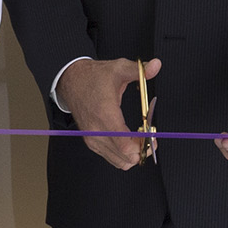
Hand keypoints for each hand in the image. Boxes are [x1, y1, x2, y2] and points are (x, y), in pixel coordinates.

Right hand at [59, 55, 159, 170]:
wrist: (71, 81)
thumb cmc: (94, 77)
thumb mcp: (118, 68)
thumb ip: (139, 69)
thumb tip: (156, 65)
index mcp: (105, 114)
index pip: (125, 144)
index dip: (144, 144)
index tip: (152, 133)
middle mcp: (97, 131)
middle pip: (126, 157)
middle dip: (143, 149)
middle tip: (150, 135)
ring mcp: (93, 139)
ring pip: (121, 162)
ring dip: (134, 153)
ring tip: (141, 138)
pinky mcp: (91, 142)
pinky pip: (112, 159)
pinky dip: (124, 154)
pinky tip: (130, 139)